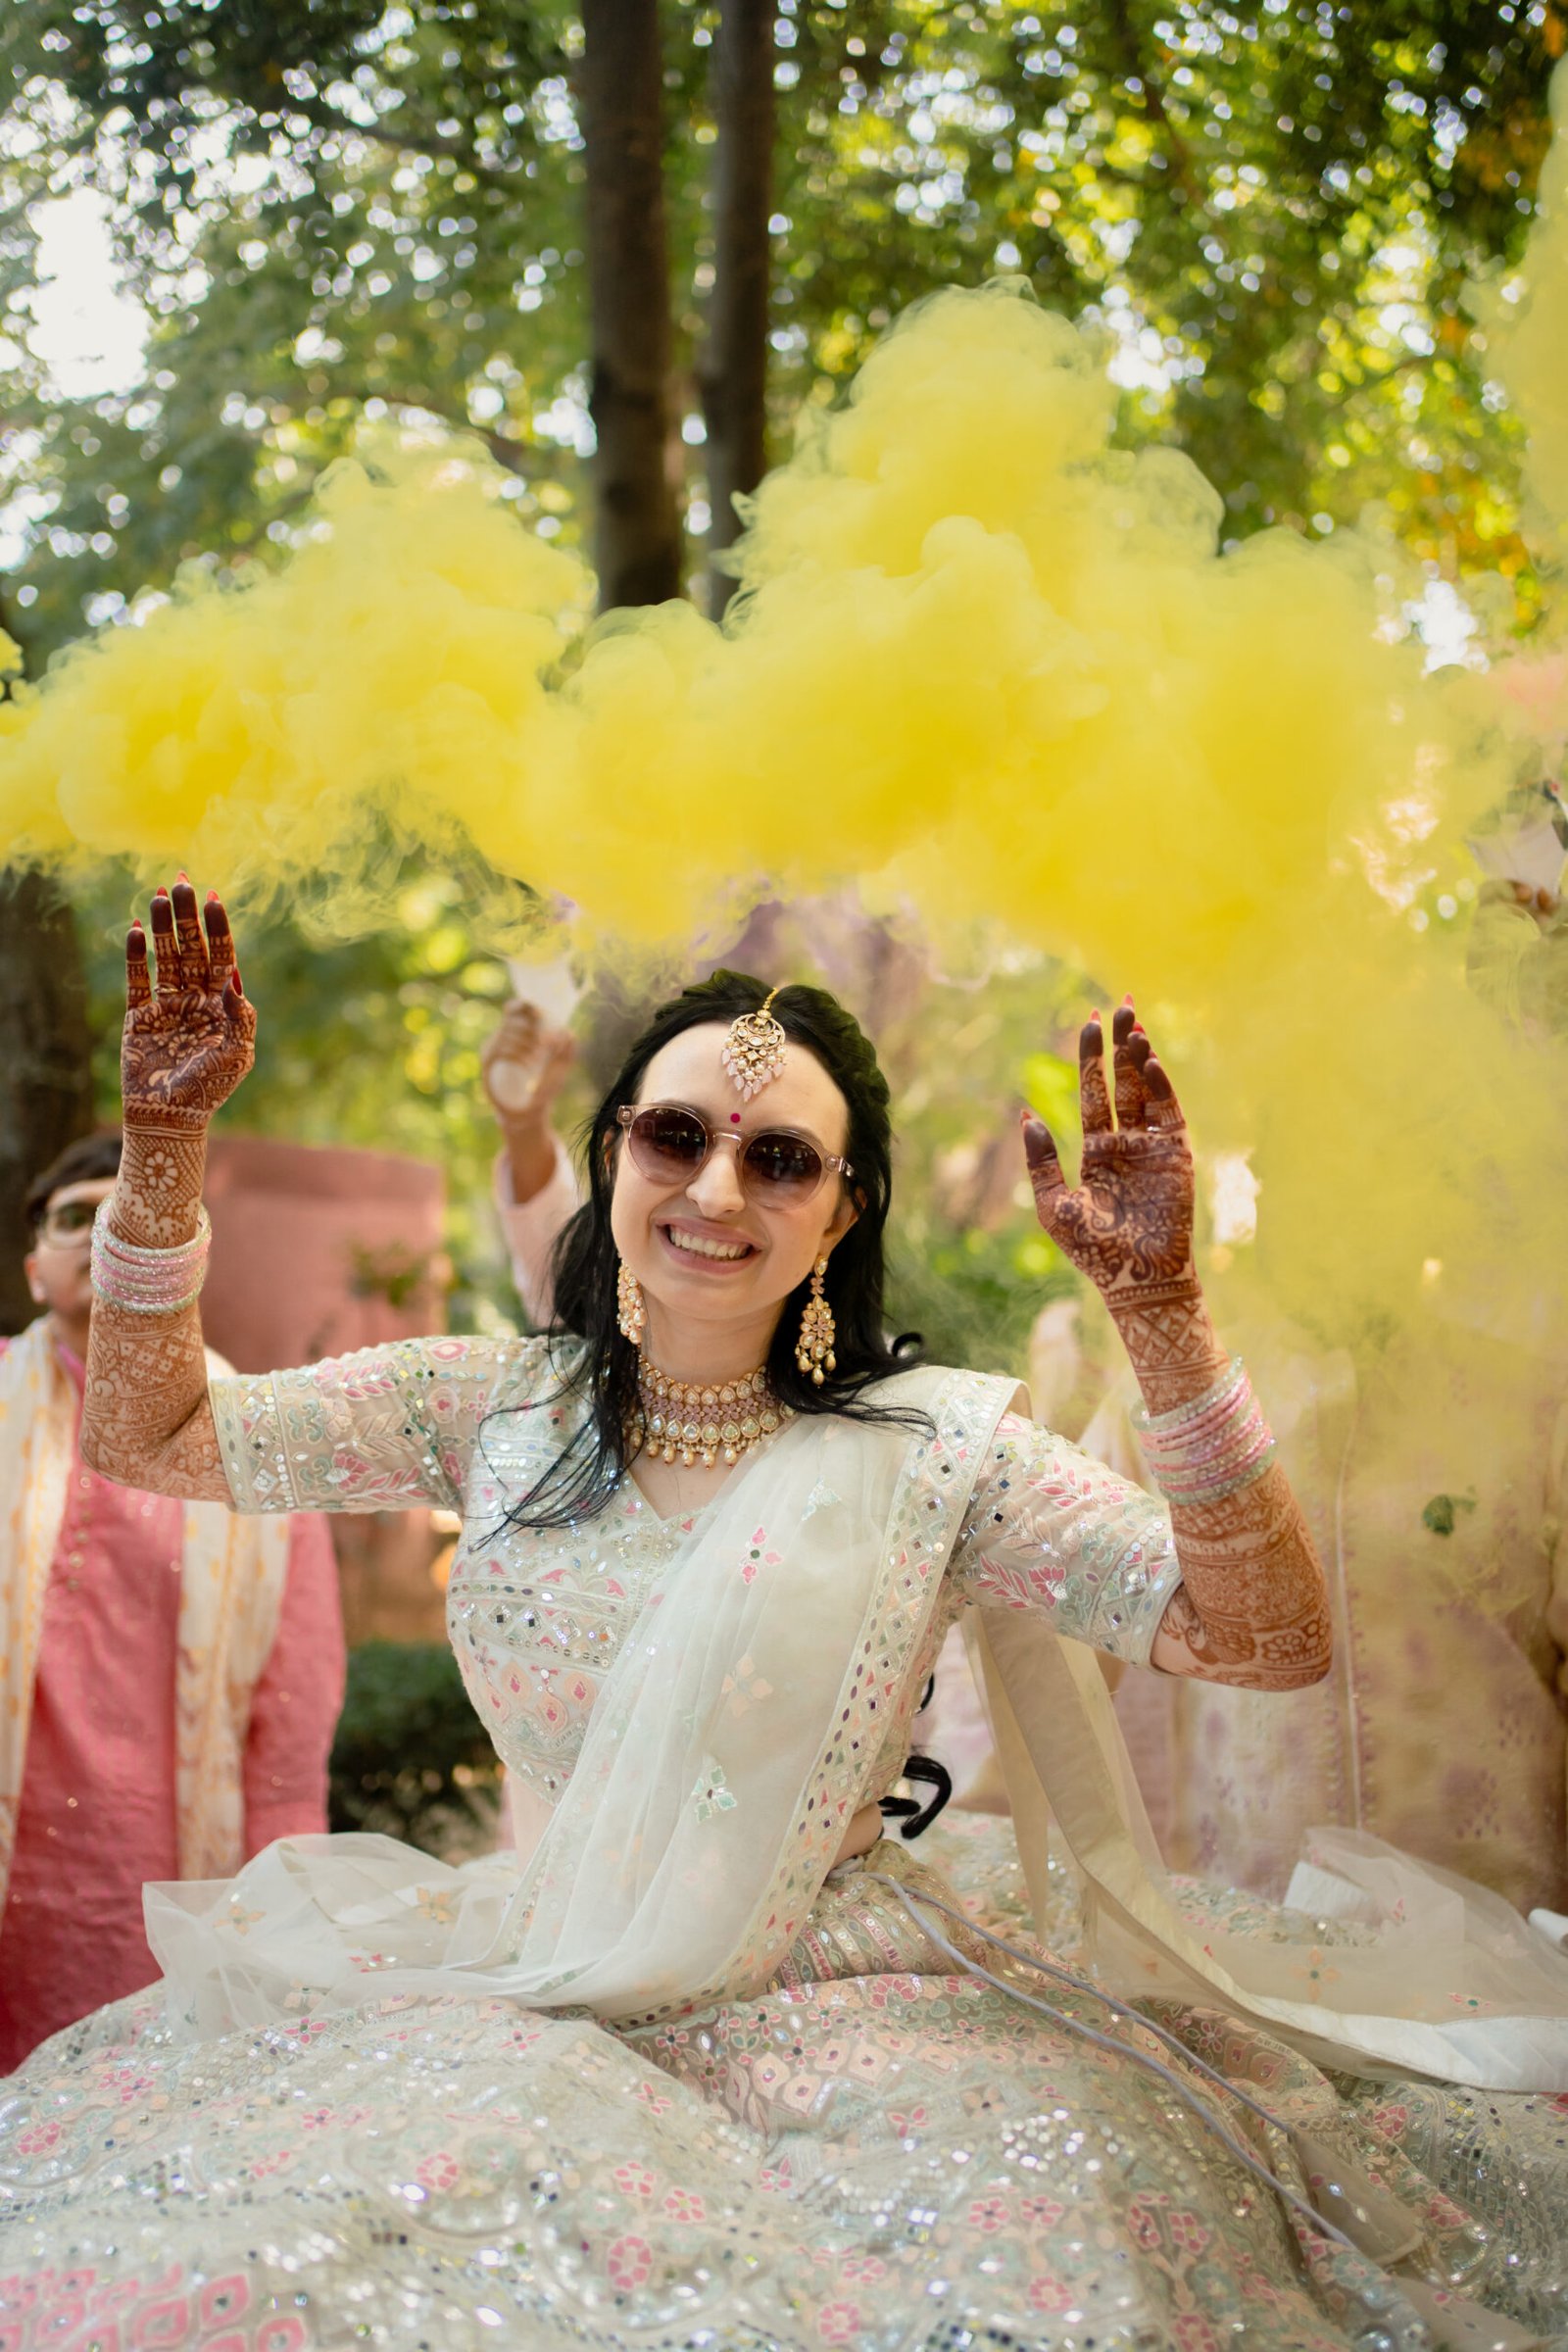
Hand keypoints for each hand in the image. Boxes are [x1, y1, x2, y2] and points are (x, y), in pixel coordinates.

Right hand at [123, 877, 254, 1136]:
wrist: (170, 1116)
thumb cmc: (210, 1089)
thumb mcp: (237, 1053)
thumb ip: (240, 1014)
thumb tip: (234, 974)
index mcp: (223, 1005)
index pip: (222, 956)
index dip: (218, 928)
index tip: (213, 898)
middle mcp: (195, 999)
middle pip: (192, 948)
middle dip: (187, 916)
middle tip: (182, 881)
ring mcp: (167, 1005)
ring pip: (165, 956)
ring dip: (161, 926)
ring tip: (158, 895)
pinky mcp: (139, 1016)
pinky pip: (137, 979)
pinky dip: (136, 954)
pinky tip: (134, 929)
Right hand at [482, 999, 574, 1126]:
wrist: (528, 1114)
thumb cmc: (544, 1088)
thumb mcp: (561, 1069)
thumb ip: (568, 1050)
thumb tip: (568, 1032)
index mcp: (518, 1034)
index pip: (514, 1008)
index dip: (524, 1005)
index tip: (539, 1013)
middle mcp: (502, 1038)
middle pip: (512, 1018)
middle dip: (531, 1028)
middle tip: (544, 1044)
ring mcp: (492, 1050)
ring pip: (507, 1033)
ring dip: (527, 1044)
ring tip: (536, 1061)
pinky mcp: (486, 1064)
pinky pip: (500, 1049)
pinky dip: (517, 1055)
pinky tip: (527, 1067)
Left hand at [1021, 999, 1193, 1314]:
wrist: (1136, 1280)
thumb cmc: (1092, 1251)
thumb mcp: (1054, 1206)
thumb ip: (1041, 1162)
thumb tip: (1025, 1115)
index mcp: (1097, 1152)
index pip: (1094, 1094)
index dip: (1092, 1059)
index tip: (1090, 1022)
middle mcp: (1127, 1144)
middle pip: (1124, 1083)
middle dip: (1121, 1045)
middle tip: (1120, 1006)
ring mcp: (1153, 1148)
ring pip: (1148, 1091)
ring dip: (1141, 1059)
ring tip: (1134, 1025)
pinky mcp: (1177, 1157)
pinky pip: (1170, 1114)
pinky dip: (1162, 1087)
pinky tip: (1151, 1061)